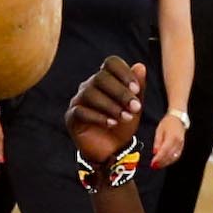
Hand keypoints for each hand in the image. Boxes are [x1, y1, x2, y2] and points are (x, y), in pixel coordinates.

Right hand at [64, 57, 144, 171]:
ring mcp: (78, 100)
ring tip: (125, 118)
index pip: (111, 63)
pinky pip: (81, 111)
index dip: (124, 73)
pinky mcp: (72, 117)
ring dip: (111, 106)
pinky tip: (112, 124)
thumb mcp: (135, 107)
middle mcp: (89, 85)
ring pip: (90, 93)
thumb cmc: (123, 124)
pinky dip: (99, 117)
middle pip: (101, 77)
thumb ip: (138, 87)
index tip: (137, 89)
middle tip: (135, 108)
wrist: (112, 150)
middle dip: (121, 93)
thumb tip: (140, 66)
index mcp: (106, 79)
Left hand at [147, 111, 186, 171]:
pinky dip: (170, 160)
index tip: (152, 163)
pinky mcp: (182, 146)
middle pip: (169, 156)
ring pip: (174, 157)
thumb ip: (157, 142)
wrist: (178, 118)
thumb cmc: (167, 123)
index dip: (158, 158)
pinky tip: (165, 162)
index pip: (164, 151)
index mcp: (171, 137)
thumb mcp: (159, 130)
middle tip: (154, 166)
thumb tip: (155, 152)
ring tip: (158, 165)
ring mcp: (181, 145)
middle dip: (161, 162)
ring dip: (166, 162)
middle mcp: (178, 142)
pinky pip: (177, 156)